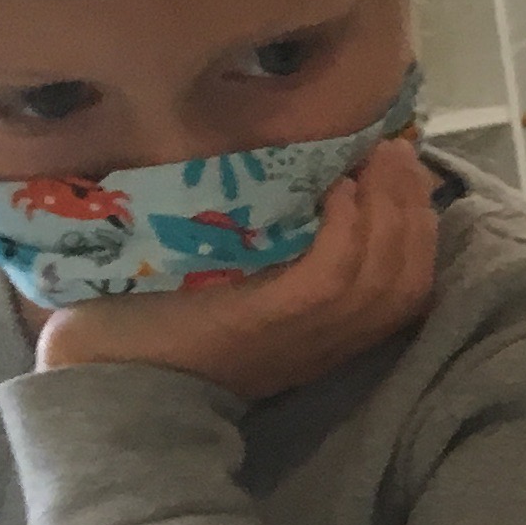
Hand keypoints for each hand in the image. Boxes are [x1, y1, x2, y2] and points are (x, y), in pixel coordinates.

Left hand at [35, 136, 438, 400]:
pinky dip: (347, 232)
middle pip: (409, 283)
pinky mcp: (266, 319)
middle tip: (400, 152)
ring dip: (391, 212)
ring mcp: (300, 334)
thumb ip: (270, 255)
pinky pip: (331, 277)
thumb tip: (297, 185)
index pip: (408, 291)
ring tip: (377, 160)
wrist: (104, 372)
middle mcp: (326, 341)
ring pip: (384, 279)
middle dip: (415, 211)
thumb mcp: (232, 287)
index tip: (408, 174)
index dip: (420, 231)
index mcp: (325, 337)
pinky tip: (340, 191)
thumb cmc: (154, 321)